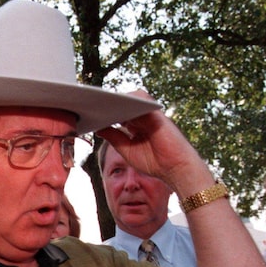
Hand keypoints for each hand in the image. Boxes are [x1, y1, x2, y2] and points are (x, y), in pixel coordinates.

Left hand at [96, 90, 212, 192]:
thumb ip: (114, 137)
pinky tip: (117, 104)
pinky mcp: (156, 114)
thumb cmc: (154, 161)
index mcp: (135, 125)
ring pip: (133, 98)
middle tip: (91, 102)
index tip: (90, 110)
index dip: (106, 110)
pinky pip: (142, 100)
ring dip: (118, 98)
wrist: (175, 168)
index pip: (119, 112)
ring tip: (102, 101)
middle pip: (124, 103)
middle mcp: (142, 117)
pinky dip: (130, 99)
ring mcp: (150, 114)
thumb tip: (98, 128)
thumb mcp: (126, 150)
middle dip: (109, 102)